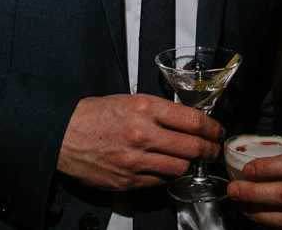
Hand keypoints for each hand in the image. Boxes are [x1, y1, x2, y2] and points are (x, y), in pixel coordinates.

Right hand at [56, 93, 221, 190]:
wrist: (64, 134)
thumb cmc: (97, 114)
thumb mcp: (131, 100)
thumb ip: (160, 112)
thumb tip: (190, 122)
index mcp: (145, 108)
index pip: (193, 121)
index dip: (213, 129)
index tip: (218, 132)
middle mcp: (142, 134)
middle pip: (192, 148)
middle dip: (210, 150)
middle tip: (214, 150)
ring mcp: (135, 160)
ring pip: (180, 168)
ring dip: (189, 165)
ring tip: (189, 160)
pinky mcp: (127, 180)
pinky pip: (160, 182)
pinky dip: (167, 175)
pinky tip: (166, 167)